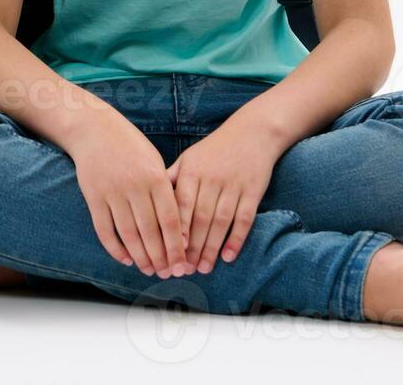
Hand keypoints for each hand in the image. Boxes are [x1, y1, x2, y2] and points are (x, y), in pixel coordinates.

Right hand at [67, 113, 189, 277]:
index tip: (182, 264)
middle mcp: (134, 186)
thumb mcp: (154, 160)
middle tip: (167, 274)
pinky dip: (115, 248)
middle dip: (160, 257)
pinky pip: (104, 229)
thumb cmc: (130, 145)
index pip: (170, 220)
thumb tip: (177, 226)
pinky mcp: (93, 197)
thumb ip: (165, 189)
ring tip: (149, 270)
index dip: (176, 246)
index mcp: (155, 177)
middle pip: (150, 232)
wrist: (93, 129)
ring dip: (140, 257)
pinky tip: (126, 259)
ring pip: (128, 234)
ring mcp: (112, 192)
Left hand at [167, 118, 284, 272]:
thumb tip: (148, 201)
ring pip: (220, 222)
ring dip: (211, 248)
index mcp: (192, 170)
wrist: (253, 133)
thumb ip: (171, 180)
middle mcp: (211, 178)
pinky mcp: (253, 190)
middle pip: (199, 218)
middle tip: (183, 269)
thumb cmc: (214, 150)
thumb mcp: (189, 158)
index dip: (174, 230)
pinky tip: (228, 256)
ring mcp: (233, 185)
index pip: (180, 205)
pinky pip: (244, 219)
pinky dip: (236, 239)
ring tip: (202, 268)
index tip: (167, 252)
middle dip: (191, 246)